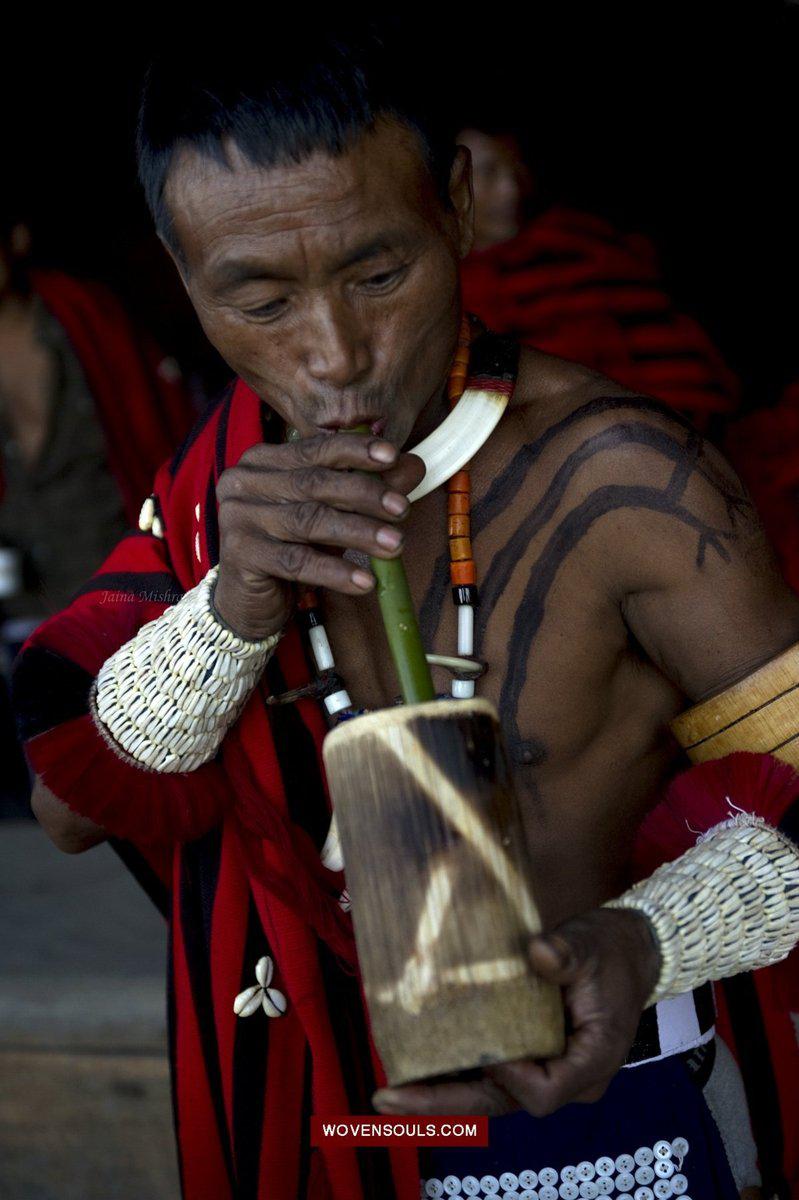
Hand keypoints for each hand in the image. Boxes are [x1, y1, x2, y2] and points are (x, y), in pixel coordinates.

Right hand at [214, 433, 423, 639]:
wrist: (248, 600)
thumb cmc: (291, 548)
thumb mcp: (331, 515)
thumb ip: (367, 490)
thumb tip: (414, 466)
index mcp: (264, 461)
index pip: (315, 448)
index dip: (355, 450)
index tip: (393, 456)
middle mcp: (245, 482)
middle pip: (314, 483)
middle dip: (365, 494)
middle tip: (402, 509)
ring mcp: (238, 517)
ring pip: (308, 521)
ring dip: (358, 532)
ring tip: (395, 545)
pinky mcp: (241, 554)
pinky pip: (296, 562)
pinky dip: (335, 571)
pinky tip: (365, 581)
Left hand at [372, 908, 660, 1117]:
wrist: (628, 951)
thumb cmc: (610, 951)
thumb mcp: (592, 946)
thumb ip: (567, 952)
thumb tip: (540, 952)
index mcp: (590, 1061)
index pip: (543, 1091)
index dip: (509, 1078)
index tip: (485, 1051)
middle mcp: (565, 1078)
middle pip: (500, 1103)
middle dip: (443, 1102)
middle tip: (388, 1098)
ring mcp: (544, 1070)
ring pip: (487, 1095)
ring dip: (437, 1093)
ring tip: (387, 1091)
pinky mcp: (528, 1056)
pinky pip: (487, 1074)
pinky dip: (450, 1072)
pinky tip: (410, 1065)